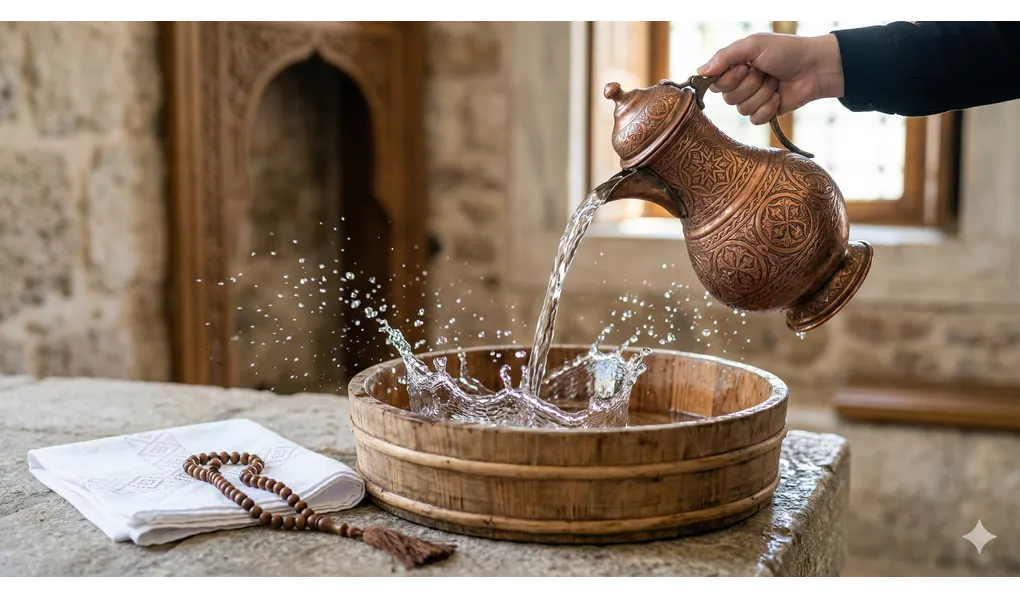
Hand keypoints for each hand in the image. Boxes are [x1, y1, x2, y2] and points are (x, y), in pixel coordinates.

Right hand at [696, 33, 844, 124]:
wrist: (814, 67)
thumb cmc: (786, 51)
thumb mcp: (753, 45)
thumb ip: (724, 56)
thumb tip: (700, 72)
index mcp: (733, 68)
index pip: (715, 84)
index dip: (729, 78)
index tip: (745, 66)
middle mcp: (739, 85)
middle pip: (728, 99)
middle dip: (750, 85)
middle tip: (765, 72)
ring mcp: (752, 100)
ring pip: (742, 110)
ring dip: (762, 94)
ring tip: (774, 82)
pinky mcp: (765, 113)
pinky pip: (755, 120)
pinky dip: (769, 107)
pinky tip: (778, 96)